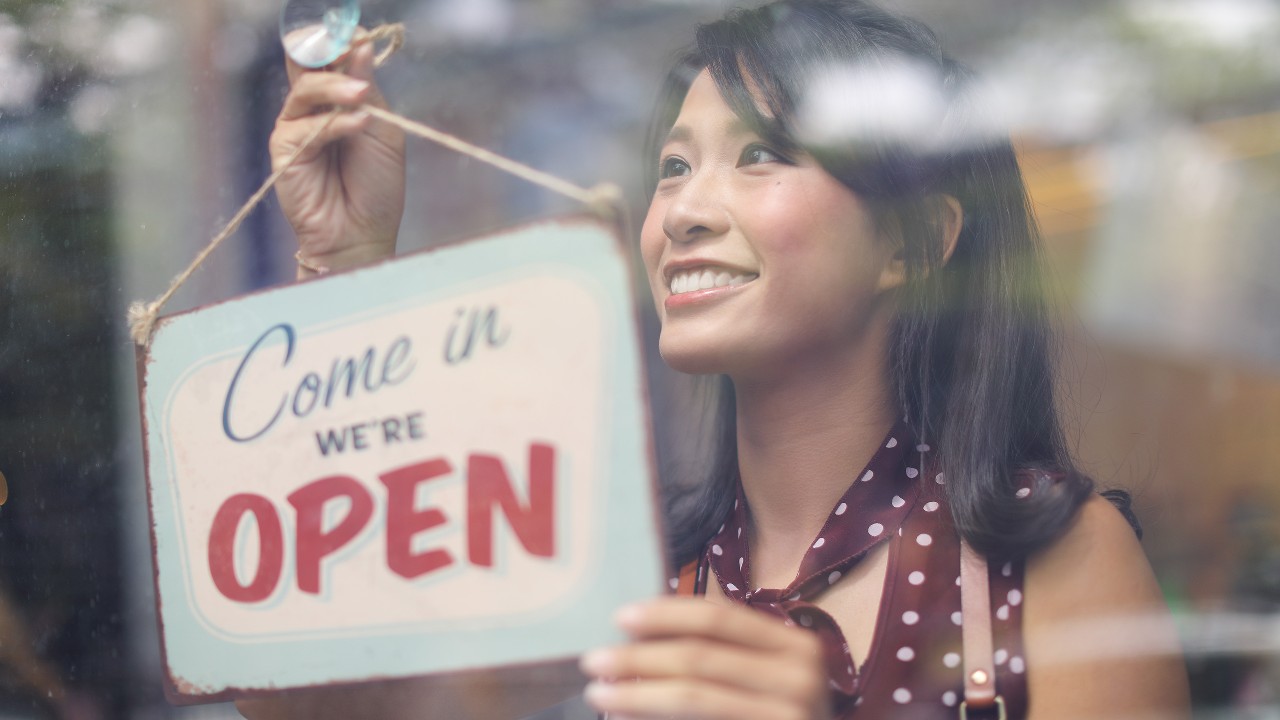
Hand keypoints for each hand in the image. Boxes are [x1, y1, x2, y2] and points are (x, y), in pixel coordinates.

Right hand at [270, 38, 405, 275]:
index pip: (330, 57)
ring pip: (304, 89)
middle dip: (329, 52)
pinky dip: (335, 122)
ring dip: (335, 87)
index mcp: (338, 99)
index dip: (341, 42)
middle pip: (307, 63)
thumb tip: (360, 46)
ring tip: (361, 95)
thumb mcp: (383, 130)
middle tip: (351, 48)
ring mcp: (296, 126)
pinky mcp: (285, 149)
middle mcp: (313, 108)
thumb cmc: (376, 186)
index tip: (360, 36)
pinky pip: (307, 126)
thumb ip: (369, 90)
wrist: (363, 233)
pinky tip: (358, 123)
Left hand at [580, 598, 832, 719]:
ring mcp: (791, 714)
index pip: (720, 617)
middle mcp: (801, 677)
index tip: (620, 617)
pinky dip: (652, 719)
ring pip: (694, 695)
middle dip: (640, 657)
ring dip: (637, 693)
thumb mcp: (761, 678)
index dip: (667, 614)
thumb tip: (638, 637)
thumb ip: (716, 654)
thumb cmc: (773, 715)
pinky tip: (625, 717)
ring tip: (599, 694)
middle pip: (701, 656)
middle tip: (593, 660)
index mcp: (796, 645)